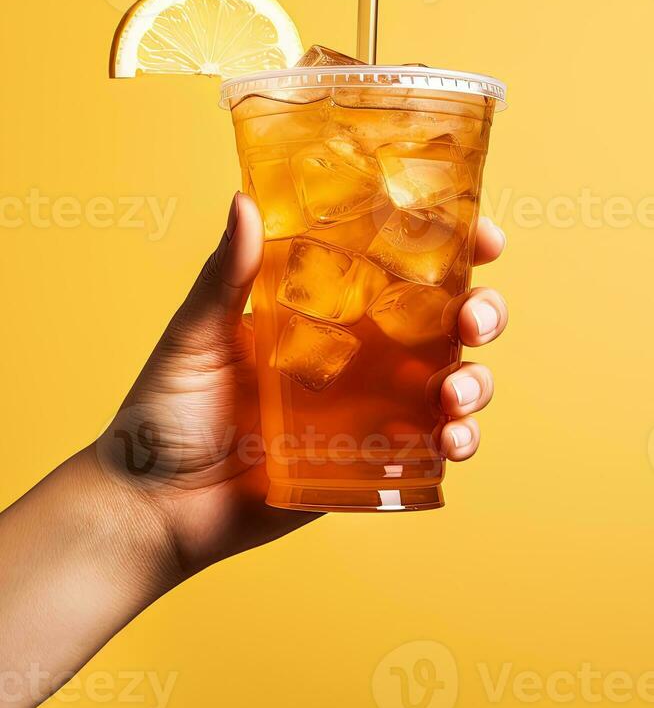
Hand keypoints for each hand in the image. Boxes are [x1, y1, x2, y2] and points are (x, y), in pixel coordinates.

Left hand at [97, 194, 506, 578]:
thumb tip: (246, 201)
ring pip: (451, 381)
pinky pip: (429, 447)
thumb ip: (225, 275)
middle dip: (481, 312)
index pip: (396, 266)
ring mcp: (368, 407)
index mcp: (322, 307)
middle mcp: (356, 351)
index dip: (450, 248)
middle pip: (444, 320)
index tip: (482, 237)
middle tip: (473, 319)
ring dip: (476, 382)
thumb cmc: (166, 410)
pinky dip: (455, 441)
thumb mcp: (196, 334)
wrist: (155, 506)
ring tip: (454, 396)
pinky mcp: (368, 461)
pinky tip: (447, 441)